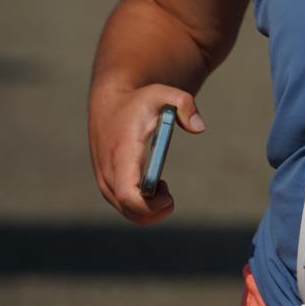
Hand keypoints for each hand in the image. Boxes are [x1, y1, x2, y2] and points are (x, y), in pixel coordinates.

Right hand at [88, 83, 205, 225]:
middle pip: (131, 210)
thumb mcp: (162, 93)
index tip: (169, 198)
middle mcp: (108, 171)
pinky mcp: (105, 184)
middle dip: (155, 209)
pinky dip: (142, 205)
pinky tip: (152, 184)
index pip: (128, 194)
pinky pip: (124, 207)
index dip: (150, 205)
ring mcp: (104, 180)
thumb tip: (200, 128)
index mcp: (122, 153)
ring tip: (161, 184)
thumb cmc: (138, 101)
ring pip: (128, 212)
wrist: (107, 103)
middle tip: (169, 193)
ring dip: (150, 207)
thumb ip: (184, 104)